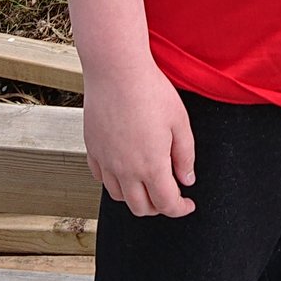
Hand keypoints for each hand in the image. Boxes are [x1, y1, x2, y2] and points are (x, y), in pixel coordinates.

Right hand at [82, 62, 196, 218]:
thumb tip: (186, 180)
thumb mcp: (180, 122)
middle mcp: (125, 170)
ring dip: (135, 197)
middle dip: (159, 207)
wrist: (116, 70)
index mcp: (152, 166)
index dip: (180, 209)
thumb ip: (185, 156)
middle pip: (141, 208)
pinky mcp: (92, 149)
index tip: (188, 203)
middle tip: (169, 194)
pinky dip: (114, 181)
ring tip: (147, 182)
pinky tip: (124, 169)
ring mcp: (106, 161)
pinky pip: (101, 177)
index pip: (167, 205)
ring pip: (119, 196)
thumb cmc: (151, 91)